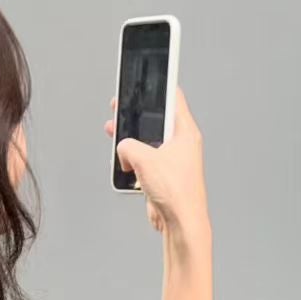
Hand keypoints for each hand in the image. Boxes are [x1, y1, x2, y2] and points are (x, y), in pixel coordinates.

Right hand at [106, 89, 211, 250]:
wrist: (181, 222)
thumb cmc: (175, 191)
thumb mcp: (144, 159)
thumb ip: (128, 146)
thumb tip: (124, 148)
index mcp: (185, 132)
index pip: (173, 98)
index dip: (158, 86)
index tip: (147, 77)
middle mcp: (181, 143)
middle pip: (156, 120)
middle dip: (136, 116)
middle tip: (121, 107)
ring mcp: (173, 159)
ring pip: (148, 141)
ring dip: (131, 141)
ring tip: (116, 136)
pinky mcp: (164, 175)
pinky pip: (146, 160)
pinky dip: (134, 160)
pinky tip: (124, 164)